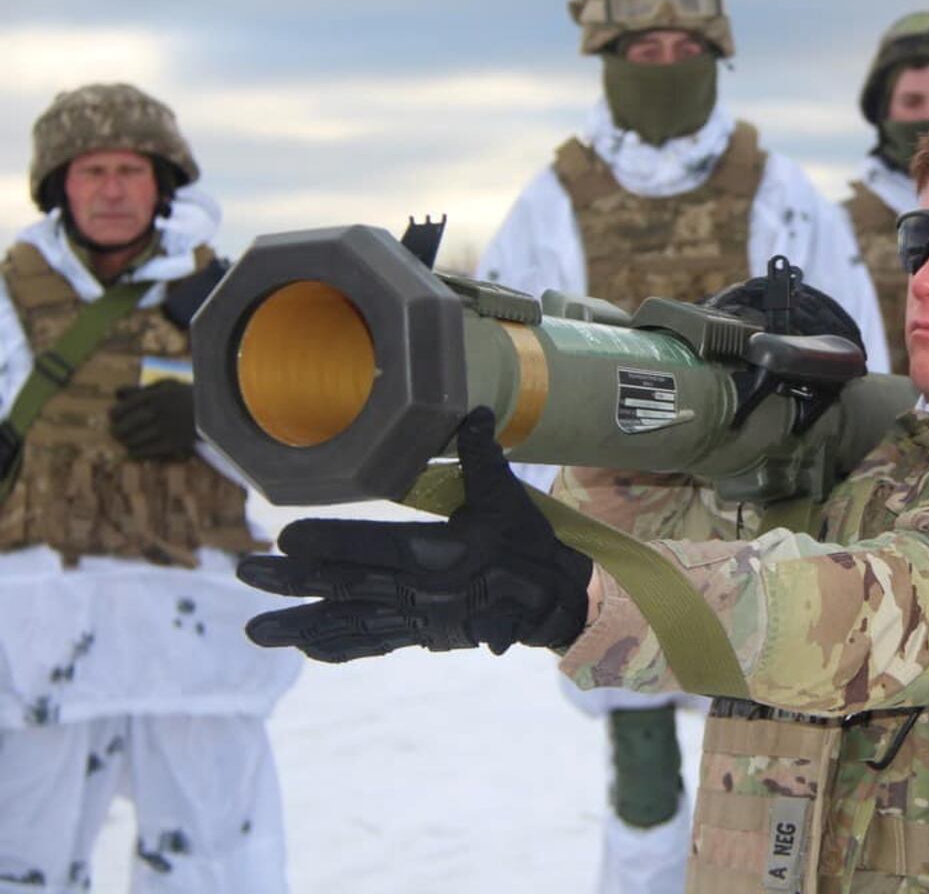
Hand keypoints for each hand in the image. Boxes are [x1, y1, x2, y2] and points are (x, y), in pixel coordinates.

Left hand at [109, 379, 195, 460]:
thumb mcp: (166, 385)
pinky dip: (138, 453)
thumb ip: (141, 389)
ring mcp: (166, 429)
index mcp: (154, 396)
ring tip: (123, 442)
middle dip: (117, 430)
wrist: (217, 410)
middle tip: (114, 433)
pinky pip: (150, 451)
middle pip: (126, 425)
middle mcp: (158, 412)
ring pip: (136, 439)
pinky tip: (132, 453)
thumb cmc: (187, 395)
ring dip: (127, 442)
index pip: (124, 407)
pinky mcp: (175, 443)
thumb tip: (116, 393)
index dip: (114, 414)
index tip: (112, 417)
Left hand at [239, 407, 592, 661]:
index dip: (327, 544)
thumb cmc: (528, 543)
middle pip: (346, 585)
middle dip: (292, 580)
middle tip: (245, 572)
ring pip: (350, 622)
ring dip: (300, 625)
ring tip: (255, 631)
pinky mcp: (424, 635)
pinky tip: (305, 646)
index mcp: (438, 553)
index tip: (283, 538)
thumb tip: (471, 410)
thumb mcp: (506, 496)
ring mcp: (419, 618)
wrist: (555, 601)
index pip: (372, 547)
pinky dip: (338, 644)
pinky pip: (374, 642)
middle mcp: (422, 591)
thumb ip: (481, 454)